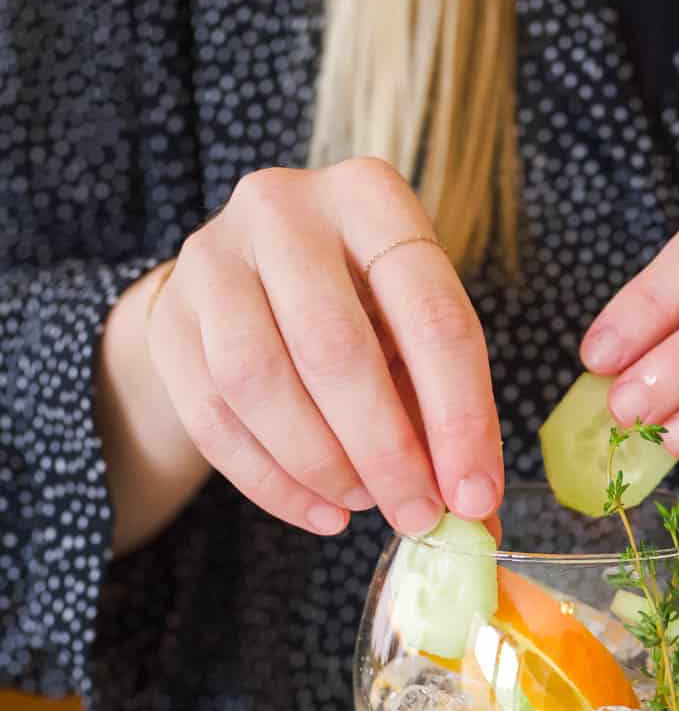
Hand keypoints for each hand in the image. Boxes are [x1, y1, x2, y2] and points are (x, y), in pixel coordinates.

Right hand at [146, 159, 501, 535]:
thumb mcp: (412, 337)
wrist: (247, 289)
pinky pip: (212, 416)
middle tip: (415, 514)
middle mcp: (283, 208)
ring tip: (361, 503)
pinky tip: (317, 512)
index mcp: (370, 197)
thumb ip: (445, 414)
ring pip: (258, 380)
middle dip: (385, 451)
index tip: (475, 495)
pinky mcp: (169, 317)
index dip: (460, 416)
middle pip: (334, 346)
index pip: (431, 314)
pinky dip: (270, 482)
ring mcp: (212, 257)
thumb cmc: (356, 311)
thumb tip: (476, 514)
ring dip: (320, 463)